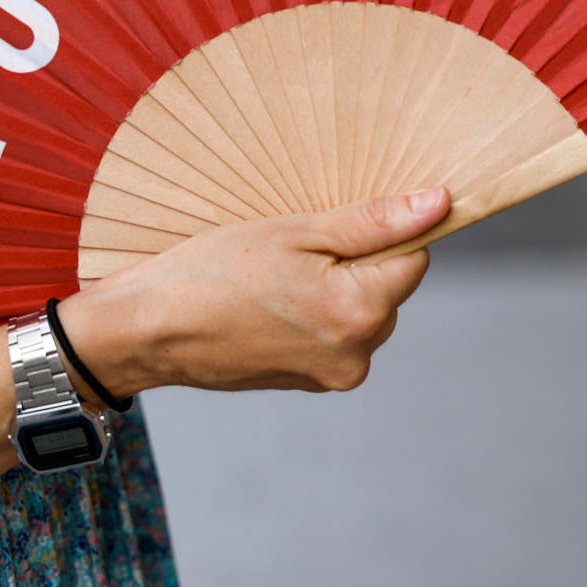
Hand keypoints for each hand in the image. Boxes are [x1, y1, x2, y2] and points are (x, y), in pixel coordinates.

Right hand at [58, 187, 449, 396]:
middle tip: (292, 247)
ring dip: (332, 288)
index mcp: (359, 311)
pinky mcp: (308, 382)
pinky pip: (331, 335)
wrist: (148, 330)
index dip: (380, 231)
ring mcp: (331, 374)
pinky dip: (310, 313)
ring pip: (359, 312)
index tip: (334, 223)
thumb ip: (372, 221)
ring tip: (273, 277)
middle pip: (388, 288)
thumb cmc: (211, 273)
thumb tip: (439, 204)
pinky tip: (266, 301)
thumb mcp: (292, 231)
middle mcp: (355, 354)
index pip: (414, 257)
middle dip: (354, 262)